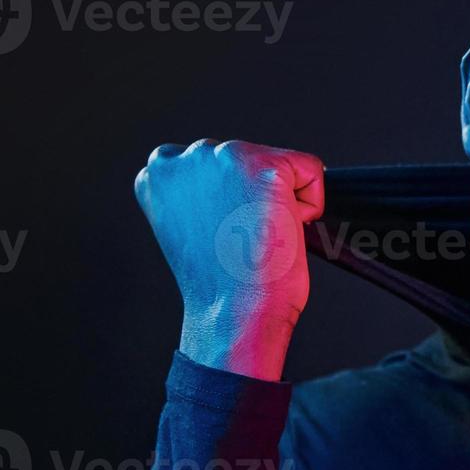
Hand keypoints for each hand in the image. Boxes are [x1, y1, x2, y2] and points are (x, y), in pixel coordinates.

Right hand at [133, 139, 323, 379]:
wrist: (234, 313)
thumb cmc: (220, 284)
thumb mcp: (193, 226)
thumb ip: (203, 193)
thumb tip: (239, 182)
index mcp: (158, 173)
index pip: (212, 163)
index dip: (231, 199)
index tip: (223, 232)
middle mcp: (186, 157)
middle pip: (248, 158)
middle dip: (255, 196)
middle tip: (242, 238)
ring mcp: (226, 158)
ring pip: (280, 163)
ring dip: (281, 199)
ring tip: (258, 236)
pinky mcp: (266, 168)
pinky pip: (311, 170)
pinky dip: (311, 203)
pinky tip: (284, 230)